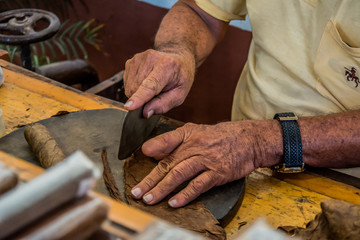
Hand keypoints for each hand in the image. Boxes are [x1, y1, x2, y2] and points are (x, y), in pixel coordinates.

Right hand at [123, 49, 195, 117]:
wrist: (177, 58)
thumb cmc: (179, 77)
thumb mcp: (180, 94)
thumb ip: (164, 104)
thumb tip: (145, 112)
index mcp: (167, 66)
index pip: (150, 85)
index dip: (139, 97)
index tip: (129, 107)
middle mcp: (150, 59)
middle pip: (137, 89)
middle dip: (143, 99)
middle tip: (156, 94)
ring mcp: (138, 58)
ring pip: (129, 87)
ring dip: (138, 93)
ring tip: (152, 88)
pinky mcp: (131, 61)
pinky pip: (127, 83)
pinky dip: (135, 88)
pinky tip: (145, 82)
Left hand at [130, 121, 275, 207]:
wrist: (248, 140)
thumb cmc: (220, 136)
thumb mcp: (196, 131)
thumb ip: (173, 140)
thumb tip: (151, 151)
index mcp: (187, 135)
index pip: (165, 142)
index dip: (151, 149)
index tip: (138, 159)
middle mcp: (194, 147)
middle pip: (168, 164)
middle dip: (150, 180)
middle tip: (137, 192)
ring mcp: (206, 161)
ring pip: (179, 175)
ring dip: (163, 188)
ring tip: (150, 199)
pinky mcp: (217, 173)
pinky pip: (198, 185)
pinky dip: (185, 195)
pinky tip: (174, 203)